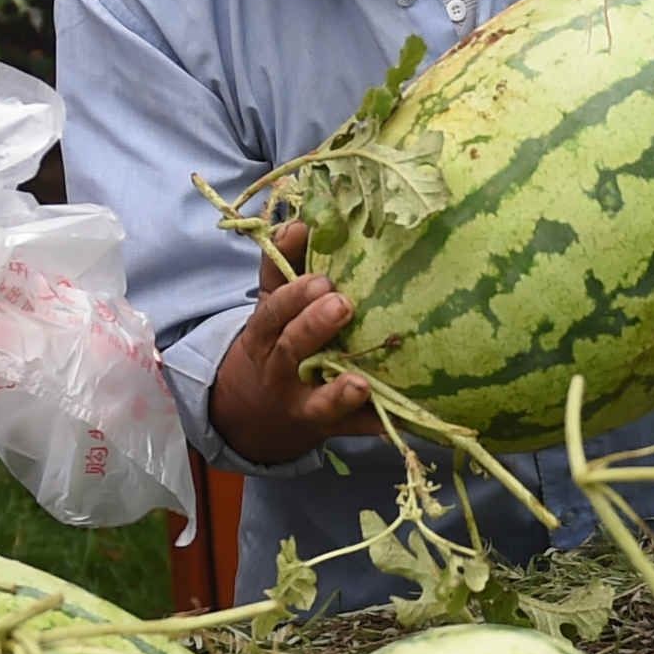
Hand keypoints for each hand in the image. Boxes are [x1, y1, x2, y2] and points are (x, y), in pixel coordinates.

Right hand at [211, 221, 376, 462]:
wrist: (257, 413)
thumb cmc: (276, 341)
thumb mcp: (271, 304)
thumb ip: (281, 264)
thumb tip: (300, 222)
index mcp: (264, 337)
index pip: (271, 315)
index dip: (293, 298)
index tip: (321, 279)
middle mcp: (279, 373)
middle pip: (290, 352)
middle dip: (313, 329)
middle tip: (343, 305)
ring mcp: (304, 405)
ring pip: (317, 403)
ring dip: (339, 394)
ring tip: (360, 383)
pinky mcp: (333, 429)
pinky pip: (355, 431)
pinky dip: (374, 426)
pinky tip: (395, 421)